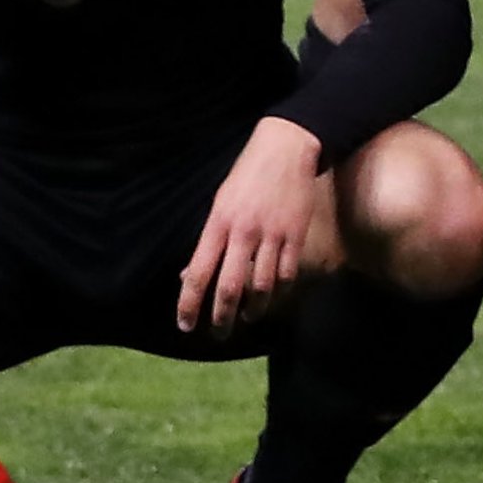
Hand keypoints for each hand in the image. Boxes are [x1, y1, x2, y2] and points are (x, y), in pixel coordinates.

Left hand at [175, 117, 327, 334]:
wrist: (287, 148)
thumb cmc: (247, 176)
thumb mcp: (219, 204)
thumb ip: (208, 241)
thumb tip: (188, 275)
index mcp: (218, 224)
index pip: (197, 273)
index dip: (189, 303)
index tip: (185, 325)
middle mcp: (243, 232)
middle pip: (230, 286)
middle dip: (221, 317)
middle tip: (218, 334)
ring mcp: (272, 234)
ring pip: (262, 285)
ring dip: (254, 309)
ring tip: (248, 318)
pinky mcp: (296, 233)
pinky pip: (287, 272)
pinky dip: (280, 291)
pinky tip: (274, 297)